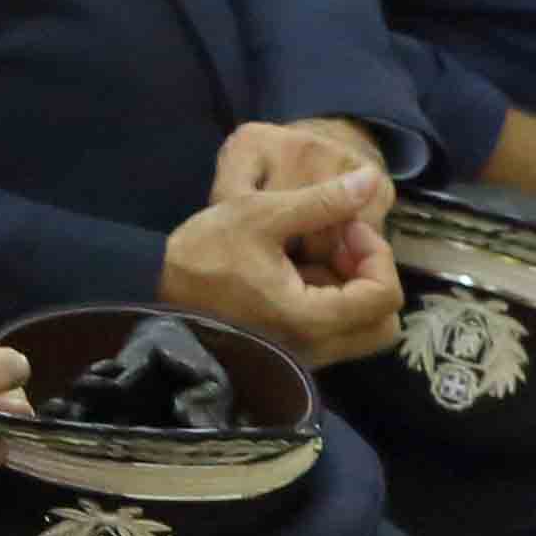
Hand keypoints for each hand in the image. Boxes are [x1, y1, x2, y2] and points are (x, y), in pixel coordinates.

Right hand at [162, 140, 402, 366]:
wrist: (151, 287)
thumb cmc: (203, 253)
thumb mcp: (261, 214)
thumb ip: (322, 200)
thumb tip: (371, 179)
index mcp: (309, 318)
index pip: (383, 295)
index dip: (376, 253)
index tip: (346, 225)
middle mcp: (313, 348)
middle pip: (383, 324)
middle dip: (374, 277)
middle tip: (344, 244)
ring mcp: (302, 355)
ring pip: (362, 330)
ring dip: (356, 290)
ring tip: (322, 254)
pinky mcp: (290, 352)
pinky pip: (337, 333)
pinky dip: (336, 301)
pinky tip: (302, 268)